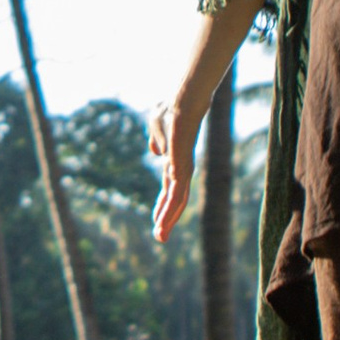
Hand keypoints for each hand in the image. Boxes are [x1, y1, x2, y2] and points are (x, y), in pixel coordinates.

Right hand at [148, 98, 197, 245]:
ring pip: (177, 199)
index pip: (169, 191)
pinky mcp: (182, 165)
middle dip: (166, 219)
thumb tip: (156, 152)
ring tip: (160, 236)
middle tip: (159, 238)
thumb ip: (157, 142)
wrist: (183, 101)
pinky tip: (165, 219)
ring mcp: (183, 168)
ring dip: (168, 218)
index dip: (163, 207)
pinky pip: (177, 190)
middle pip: (175, 200)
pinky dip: (171, 206)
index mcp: (174, 163)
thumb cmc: (171, 110)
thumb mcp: (157, 129)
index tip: (156, 223)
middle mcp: (181, 169)